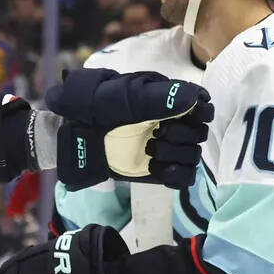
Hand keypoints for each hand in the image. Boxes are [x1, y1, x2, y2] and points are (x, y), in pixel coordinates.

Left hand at [45, 68, 212, 188]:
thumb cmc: (91, 107)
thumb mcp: (120, 96)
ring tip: (150, 151)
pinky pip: (185, 178)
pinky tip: (156, 169)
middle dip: (182, 135)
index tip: (186, 117)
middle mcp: (170, 122)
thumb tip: (193, 98)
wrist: (71, 134)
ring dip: (175, 155)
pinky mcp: (158, 170)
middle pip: (200, 134)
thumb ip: (157, 97)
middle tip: (157, 134)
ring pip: (193, 156)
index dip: (200, 112)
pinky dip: (176, 175)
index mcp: (166, 99)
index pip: (202, 106)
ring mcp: (165, 147)